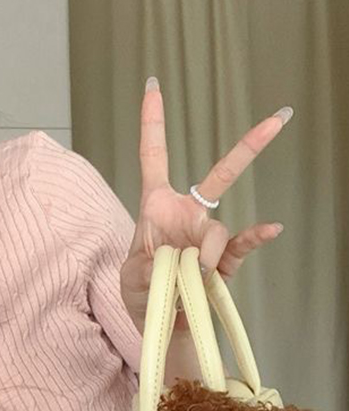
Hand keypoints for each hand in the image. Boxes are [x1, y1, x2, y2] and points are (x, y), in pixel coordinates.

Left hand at [120, 76, 290, 328]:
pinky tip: (270, 228)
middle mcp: (187, 215)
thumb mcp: (131, 275)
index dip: (153, 123)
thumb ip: (150, 262)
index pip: (154, 157)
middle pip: (219, 176)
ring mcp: (208, 238)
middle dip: (249, 149)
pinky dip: (255, 238)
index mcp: (156, 208)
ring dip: (202, 258)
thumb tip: (182, 257)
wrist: (159, 325)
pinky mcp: (224, 262)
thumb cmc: (141, 294)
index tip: (154, 85)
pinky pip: (242, 246)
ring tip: (186, 281)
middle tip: (279, 118)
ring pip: (217, 232)